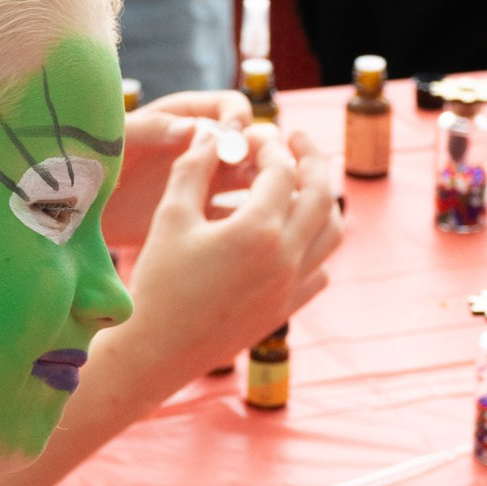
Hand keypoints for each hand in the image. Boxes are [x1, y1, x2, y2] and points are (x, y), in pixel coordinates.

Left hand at [102, 90, 254, 247]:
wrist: (73, 213)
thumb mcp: (115, 140)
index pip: (229, 108)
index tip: (236, 138)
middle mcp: (202, 147)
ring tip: (264, 204)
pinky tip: (249, 233)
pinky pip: (233, 216)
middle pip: (249, 143)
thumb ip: (151, 130)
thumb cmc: (87, 163)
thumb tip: (194, 128)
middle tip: (263, 175)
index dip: (239, 120)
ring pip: (250, 179)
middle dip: (262, 154)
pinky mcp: (200, 216)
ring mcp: (205, 182)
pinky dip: (248, 221)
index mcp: (184, 117)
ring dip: (264, 187)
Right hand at [114, 118, 340, 380]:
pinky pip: (320, 270)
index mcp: (257, 230)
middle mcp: (285, 258)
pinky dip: (314, 245)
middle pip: (321, 195)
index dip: (271, 145)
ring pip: (330, 233)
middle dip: (311, 160)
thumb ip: (193, 168)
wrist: (156, 350)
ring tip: (299, 185)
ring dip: (321, 201)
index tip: (256, 135)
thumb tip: (212, 135)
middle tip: (294, 140)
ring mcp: (291, 287)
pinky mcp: (286, 309)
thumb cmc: (157, 281)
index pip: (282, 170)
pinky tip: (289, 236)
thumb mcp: (170, 216)